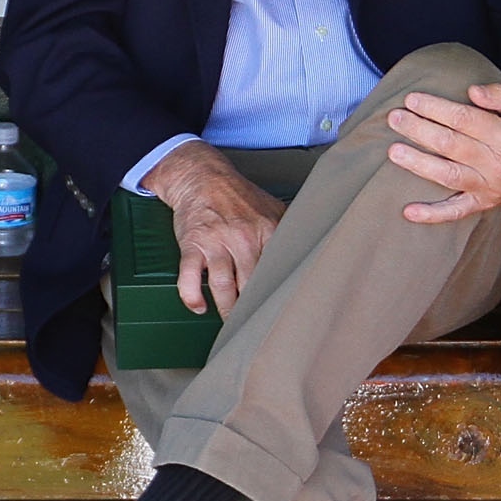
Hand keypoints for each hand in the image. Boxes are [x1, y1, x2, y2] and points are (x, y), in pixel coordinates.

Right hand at [143, 141, 284, 315]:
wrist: (201, 176)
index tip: (281, 312)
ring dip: (227, 309)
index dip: (278, 295)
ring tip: (232, 324)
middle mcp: (243, 237)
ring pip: (223, 286)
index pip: (277, 271)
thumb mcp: (270, 208)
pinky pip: (189, 277)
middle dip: (253, 309)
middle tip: (256, 325)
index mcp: (267, 230)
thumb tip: (311, 251)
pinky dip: (192, 296)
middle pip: (251, 284)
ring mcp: (216, 242)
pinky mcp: (192, 244)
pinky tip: (199, 306)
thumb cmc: (235, 196)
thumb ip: (288, 231)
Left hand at [386, 83, 500, 222]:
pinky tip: (409, 212)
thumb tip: (472, 91)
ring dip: (418, 164)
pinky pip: (456, 212)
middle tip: (395, 118)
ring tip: (393, 151)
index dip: (437, 109)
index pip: (466, 120)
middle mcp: (498, 165)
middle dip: (420, 130)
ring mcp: (490, 187)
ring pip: (448, 176)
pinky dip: (432, 214)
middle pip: (451, 146)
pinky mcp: (484, 203)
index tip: (413, 99)